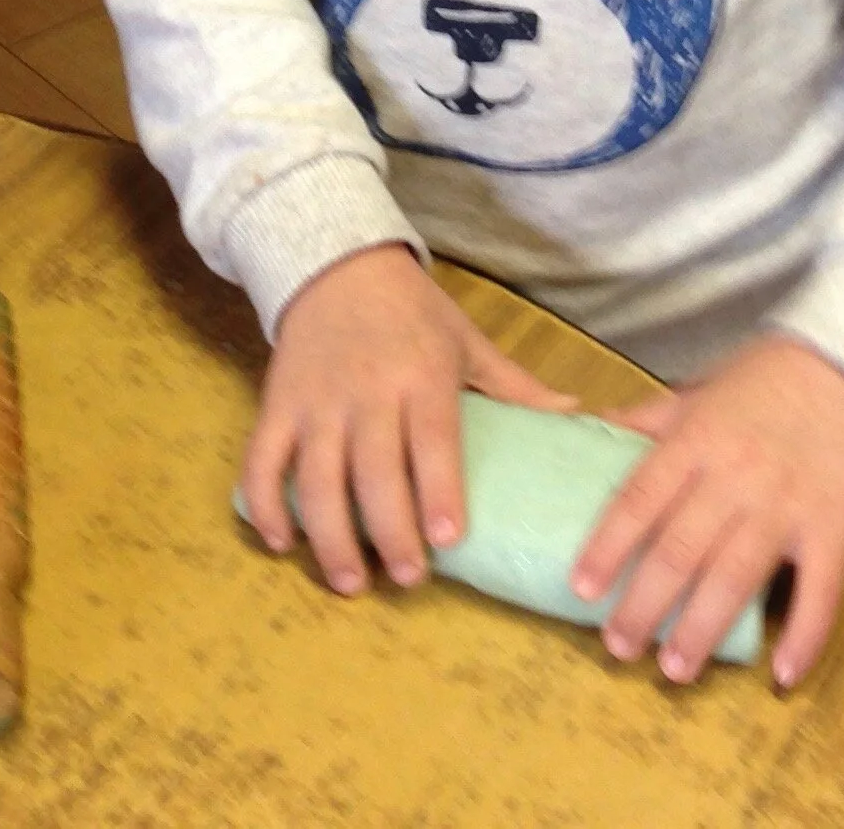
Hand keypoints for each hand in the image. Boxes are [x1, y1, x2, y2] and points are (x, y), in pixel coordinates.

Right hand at [242, 243, 575, 597]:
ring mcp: (317, 400)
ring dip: (330, 534)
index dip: (437, 490)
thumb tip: (580, 416)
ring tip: (351, 581)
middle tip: (407, 578)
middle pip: (374, 470)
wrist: (335, 263)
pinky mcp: (278, 403)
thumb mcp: (466, 340)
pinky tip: (281, 542)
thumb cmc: (412, 311)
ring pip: (316, 476)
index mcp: (422, 375)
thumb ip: (515, 386)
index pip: (431, 438)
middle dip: (389, 530)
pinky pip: (263, 459)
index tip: (447, 540)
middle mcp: (367, 390)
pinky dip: (267, 503)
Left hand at [570, 334, 843, 689]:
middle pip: (681, 548)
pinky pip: (820, 591)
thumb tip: (592, 429)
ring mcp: (787, 504)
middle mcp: (736, 475)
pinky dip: (804, 635)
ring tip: (674, 669)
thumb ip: (649, 420)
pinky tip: (782, 674)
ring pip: (736, 577)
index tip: (582, 587)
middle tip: (618, 646)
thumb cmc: (767, 377)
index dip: (608, 545)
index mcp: (697, 440)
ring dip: (702, 629)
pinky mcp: (835, 527)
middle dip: (645, 604)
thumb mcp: (698, 390)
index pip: (640, 498)